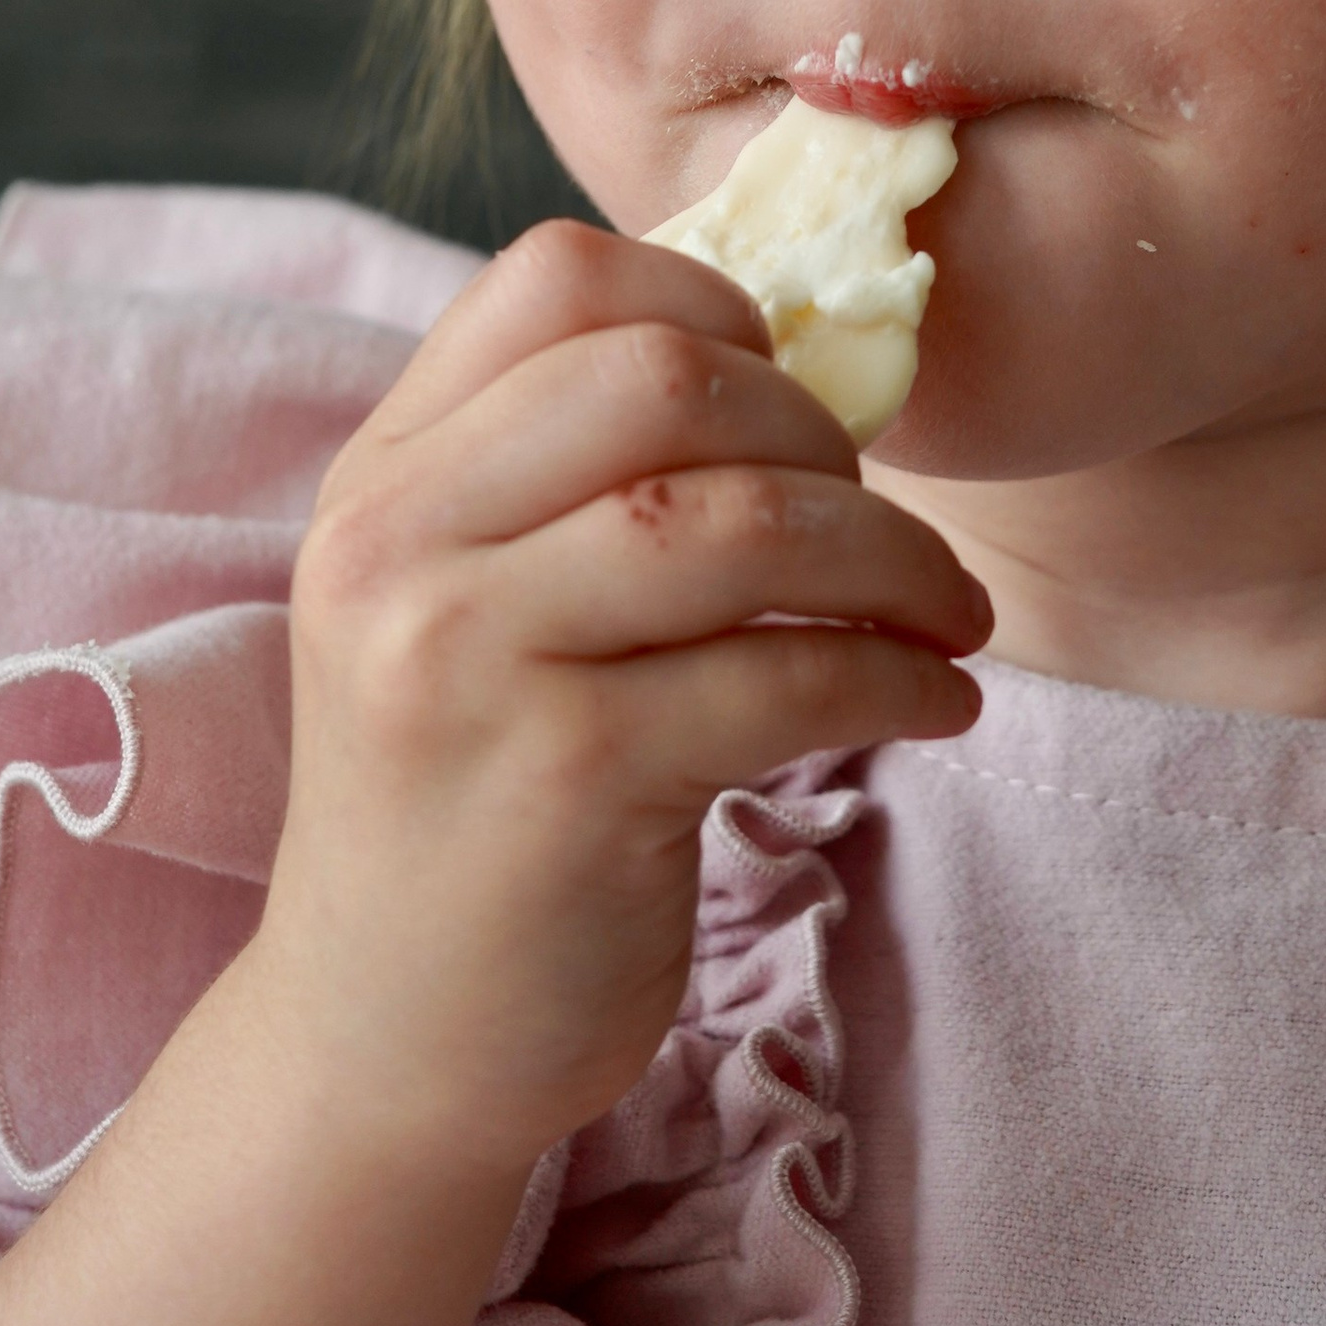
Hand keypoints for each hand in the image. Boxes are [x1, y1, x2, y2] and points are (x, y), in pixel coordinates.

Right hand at [248, 222, 990, 1189]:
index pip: (557, 277)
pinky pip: (785, 674)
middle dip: (818, 431)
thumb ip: (567, 472)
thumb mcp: (462, 600)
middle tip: (877, 522)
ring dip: (891, 554)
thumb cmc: (475, 798)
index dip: (712, 303)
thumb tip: (802, 358)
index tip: (791, 399)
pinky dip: (897, 676)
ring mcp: (469, 660)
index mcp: (382, 475)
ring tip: (944, 613)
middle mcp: (398, 545)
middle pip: (664, 376)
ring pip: (739, 517)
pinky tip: (933, 700)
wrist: (381, 1049)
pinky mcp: (564, 782)